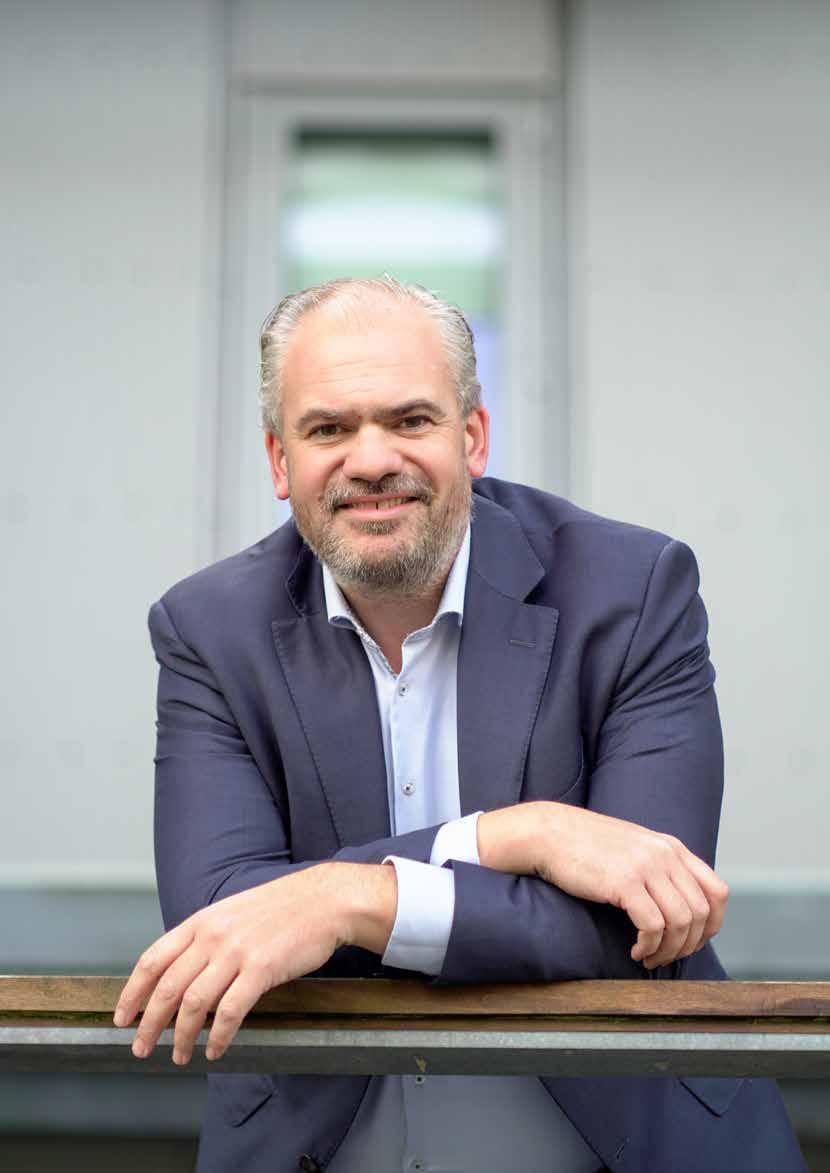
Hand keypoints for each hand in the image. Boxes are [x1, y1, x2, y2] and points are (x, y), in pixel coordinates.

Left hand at [114, 860, 396, 1064]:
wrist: (323, 900)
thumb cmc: (281, 909)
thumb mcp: (232, 913)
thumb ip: (206, 937)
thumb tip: (181, 972)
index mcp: (202, 921)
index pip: (153, 959)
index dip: (132, 992)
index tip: (122, 1017)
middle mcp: (213, 935)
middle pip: (167, 986)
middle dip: (148, 1024)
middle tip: (142, 1048)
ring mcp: (237, 951)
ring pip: (194, 1003)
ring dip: (182, 1037)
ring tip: (180, 1056)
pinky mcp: (262, 969)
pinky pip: (230, 1011)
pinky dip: (218, 1036)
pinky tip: (216, 1049)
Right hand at [477, 802, 727, 969]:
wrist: (549, 833)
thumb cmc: (586, 846)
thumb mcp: (634, 848)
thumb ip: (660, 868)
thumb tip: (680, 907)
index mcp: (672, 847)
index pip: (717, 892)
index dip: (712, 925)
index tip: (692, 942)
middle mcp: (665, 854)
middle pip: (702, 913)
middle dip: (689, 945)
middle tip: (667, 957)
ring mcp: (646, 866)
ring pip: (681, 923)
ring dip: (668, 950)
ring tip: (649, 957)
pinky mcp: (624, 882)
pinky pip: (653, 926)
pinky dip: (649, 946)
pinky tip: (635, 951)